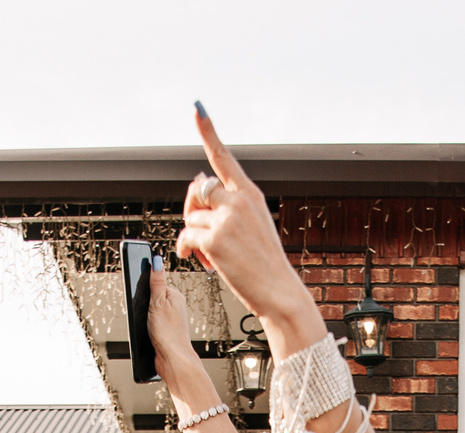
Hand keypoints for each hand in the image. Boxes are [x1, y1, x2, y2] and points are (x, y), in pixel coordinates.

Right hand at [149, 275, 202, 380]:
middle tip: (145, 313)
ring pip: (150, 312)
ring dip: (144, 318)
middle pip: (152, 298)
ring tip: (147, 325)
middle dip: (144, 304)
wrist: (172, 360)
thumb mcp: (158, 302)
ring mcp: (169, 320)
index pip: (156, 283)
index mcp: (175, 296)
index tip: (141, 294)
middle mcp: (174, 307)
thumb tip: (156, 261)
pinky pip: (151, 325)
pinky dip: (146, 328)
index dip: (145, 288)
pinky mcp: (164, 332)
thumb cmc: (168, 333)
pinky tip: (147, 333)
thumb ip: (156, 282)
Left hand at [177, 107, 319, 345]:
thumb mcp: (253, 225)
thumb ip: (228, 205)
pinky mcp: (214, 239)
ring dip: (193, 236)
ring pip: (190, 217)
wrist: (279, 292)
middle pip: (197, 191)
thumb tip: (198, 186)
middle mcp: (239, 200)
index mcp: (250, 194)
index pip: (225, 158)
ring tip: (210, 255)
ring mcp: (226, 219)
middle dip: (192, 210)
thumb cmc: (265, 263)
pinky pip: (185, 236)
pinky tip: (197, 259)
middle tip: (200, 231)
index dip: (208, 131)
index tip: (197, 108)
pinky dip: (186, 249)